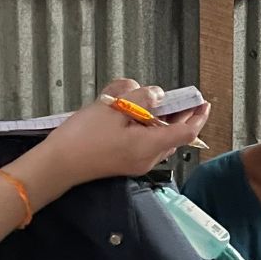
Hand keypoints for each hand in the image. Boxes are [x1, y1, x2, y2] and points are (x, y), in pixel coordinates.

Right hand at [21, 80, 209, 201]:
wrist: (57, 164)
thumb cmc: (81, 138)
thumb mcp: (114, 108)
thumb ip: (141, 98)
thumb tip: (157, 95)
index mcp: (148, 146)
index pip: (186, 132)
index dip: (198, 115)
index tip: (203, 101)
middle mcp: (147, 158)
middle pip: (175, 135)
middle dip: (181, 115)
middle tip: (183, 97)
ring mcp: (136, 163)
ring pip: (160, 138)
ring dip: (162, 120)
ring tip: (157, 101)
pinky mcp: (125, 162)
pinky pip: (145, 142)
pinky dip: (147, 127)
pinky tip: (136, 113)